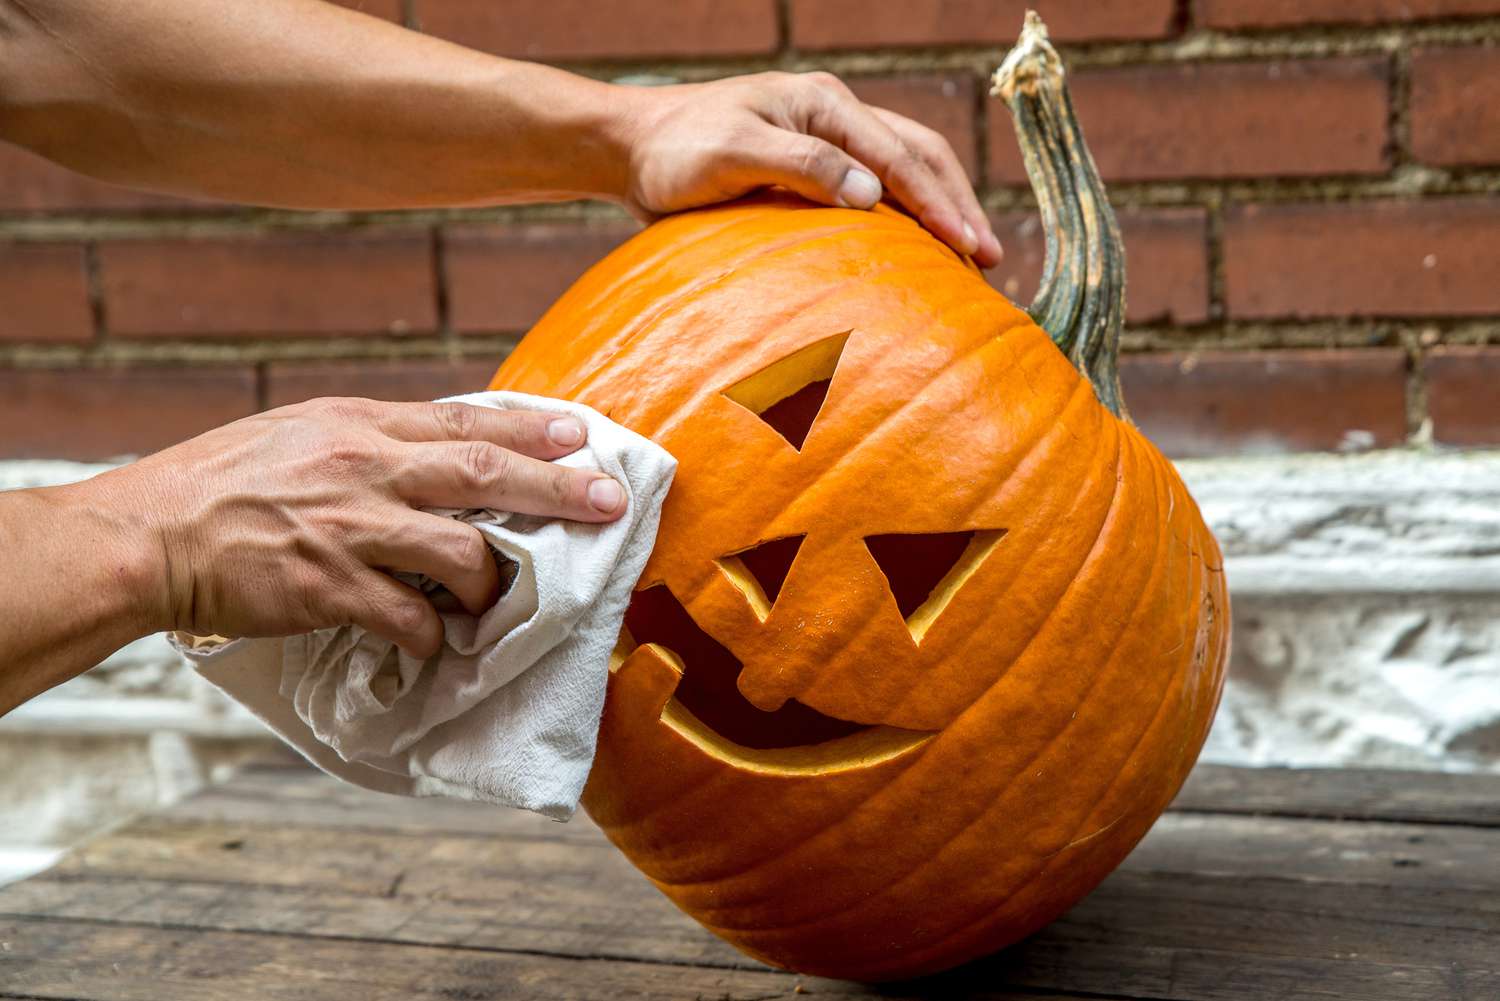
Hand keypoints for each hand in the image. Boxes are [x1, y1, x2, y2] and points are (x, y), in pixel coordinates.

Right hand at [120, 398, 626, 657]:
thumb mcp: (303, 434)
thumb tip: (441, 454)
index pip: (465, 419)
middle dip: (558, 489)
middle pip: (485, 473)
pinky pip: (408, 616)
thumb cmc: (222, 482)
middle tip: (609, 504)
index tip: (582, 434)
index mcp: (359, 425)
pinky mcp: (329, 587)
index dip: (530, 428)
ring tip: (498, 602)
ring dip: (493, 585)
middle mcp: (364, 468)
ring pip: (461, 553)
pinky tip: (433, 643)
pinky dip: (431, 635)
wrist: (149, 533)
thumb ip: (373, 441)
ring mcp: (349, 528)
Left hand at [615, 72, 1001, 267]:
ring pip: (905, 167)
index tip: (970, 246)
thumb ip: (802, 165)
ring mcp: (827, 138)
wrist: (633, 150)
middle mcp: (834, 114)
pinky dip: (907, 214)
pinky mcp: (814, 167)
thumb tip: (873, 195)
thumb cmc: (677, 152)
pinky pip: (877, 186)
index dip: (939, 203)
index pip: (899, 155)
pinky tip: (920, 249)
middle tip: (989, 257)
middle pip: (919, 154)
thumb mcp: (733, 153)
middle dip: (957, 203)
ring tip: (972, 254)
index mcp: (824, 103)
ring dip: (941, 207)